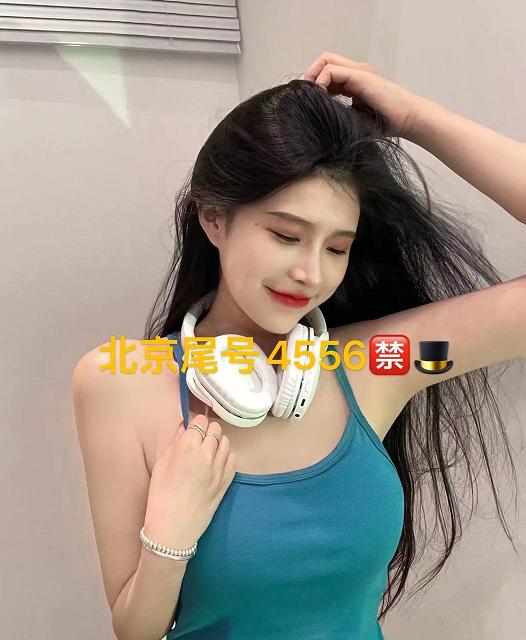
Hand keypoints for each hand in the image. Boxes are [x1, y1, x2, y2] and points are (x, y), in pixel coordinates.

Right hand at [144, 414, 236, 551]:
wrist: (173, 528)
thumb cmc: (161, 496)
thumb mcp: (161, 465)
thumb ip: (174, 441)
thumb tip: (184, 426)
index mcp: (188, 447)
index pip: (200, 421)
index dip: (195, 425)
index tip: (191, 431)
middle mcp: (207, 454)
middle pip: (215, 428)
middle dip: (207, 432)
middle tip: (198, 442)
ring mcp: (220, 468)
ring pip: (226, 441)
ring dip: (217, 443)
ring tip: (207, 452)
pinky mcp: (227, 481)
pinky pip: (233, 458)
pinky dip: (226, 457)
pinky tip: (215, 463)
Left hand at [299, 51, 423, 140]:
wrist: (407, 120)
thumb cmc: (385, 124)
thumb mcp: (355, 119)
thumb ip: (340, 115)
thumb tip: (319, 124)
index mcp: (354, 82)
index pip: (327, 72)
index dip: (313, 84)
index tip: (305, 102)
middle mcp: (355, 72)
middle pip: (324, 61)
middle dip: (309, 76)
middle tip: (301, 96)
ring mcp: (358, 71)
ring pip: (325, 61)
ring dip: (312, 77)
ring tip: (307, 96)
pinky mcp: (359, 75)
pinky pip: (331, 70)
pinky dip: (320, 82)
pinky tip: (319, 98)